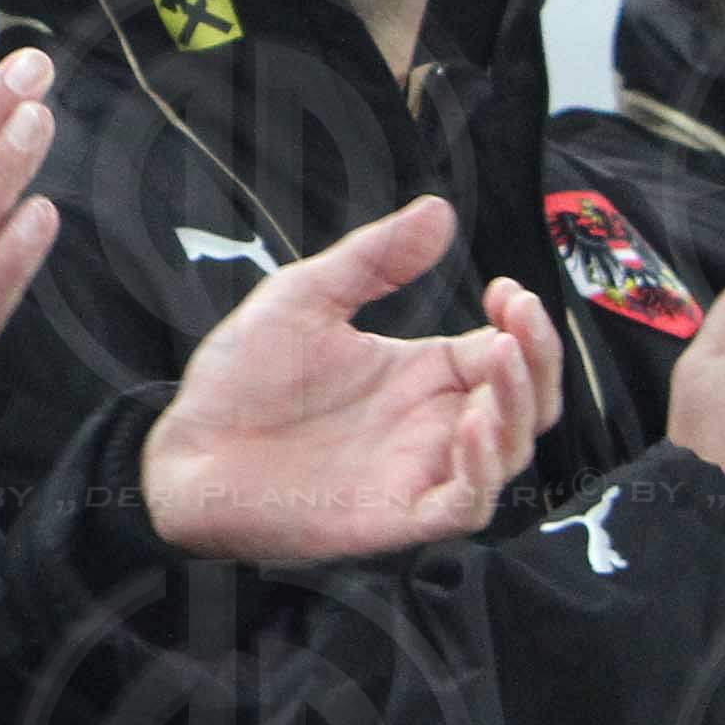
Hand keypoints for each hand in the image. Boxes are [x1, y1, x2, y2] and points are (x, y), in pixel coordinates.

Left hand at [141, 197, 562, 560]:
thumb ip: (374, 259)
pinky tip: (470, 425)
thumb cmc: (240, 379)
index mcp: (421, 375)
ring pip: (507, 453)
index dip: (523, 325)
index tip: (508, 290)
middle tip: (522, 319)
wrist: (184, 450)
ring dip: (519, 407)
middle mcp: (431, 424)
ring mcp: (417, 472)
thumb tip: (439, 208)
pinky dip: (481, 469)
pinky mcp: (396, 516)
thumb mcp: (306, 297)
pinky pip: (464, 504)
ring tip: (504, 358)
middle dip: (540, 360)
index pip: (504, 352)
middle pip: (525, 404)